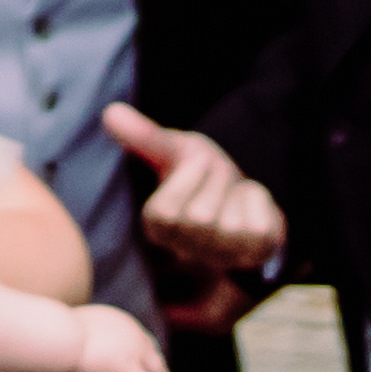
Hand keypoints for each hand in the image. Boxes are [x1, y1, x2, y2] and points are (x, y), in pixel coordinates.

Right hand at [62, 304, 174, 371]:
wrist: (54, 334)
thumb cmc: (51, 334)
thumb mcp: (72, 334)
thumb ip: (82, 343)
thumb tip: (72, 354)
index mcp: (119, 322)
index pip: (140, 340)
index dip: (147, 356)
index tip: (150, 369)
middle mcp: (131, 332)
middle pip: (154, 356)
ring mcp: (132, 349)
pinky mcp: (127, 366)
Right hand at [103, 103, 286, 314]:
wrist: (241, 190)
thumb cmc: (201, 173)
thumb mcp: (173, 149)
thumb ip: (144, 138)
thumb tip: (111, 113)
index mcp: (155, 230)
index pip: (163, 215)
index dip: (186, 178)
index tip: (196, 164)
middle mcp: (185, 254)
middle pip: (200, 218)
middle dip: (215, 181)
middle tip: (218, 178)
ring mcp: (222, 258)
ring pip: (230, 225)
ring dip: (236, 192)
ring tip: (232, 192)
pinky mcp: (256, 253)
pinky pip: (259, 225)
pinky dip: (259, 201)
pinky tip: (251, 204)